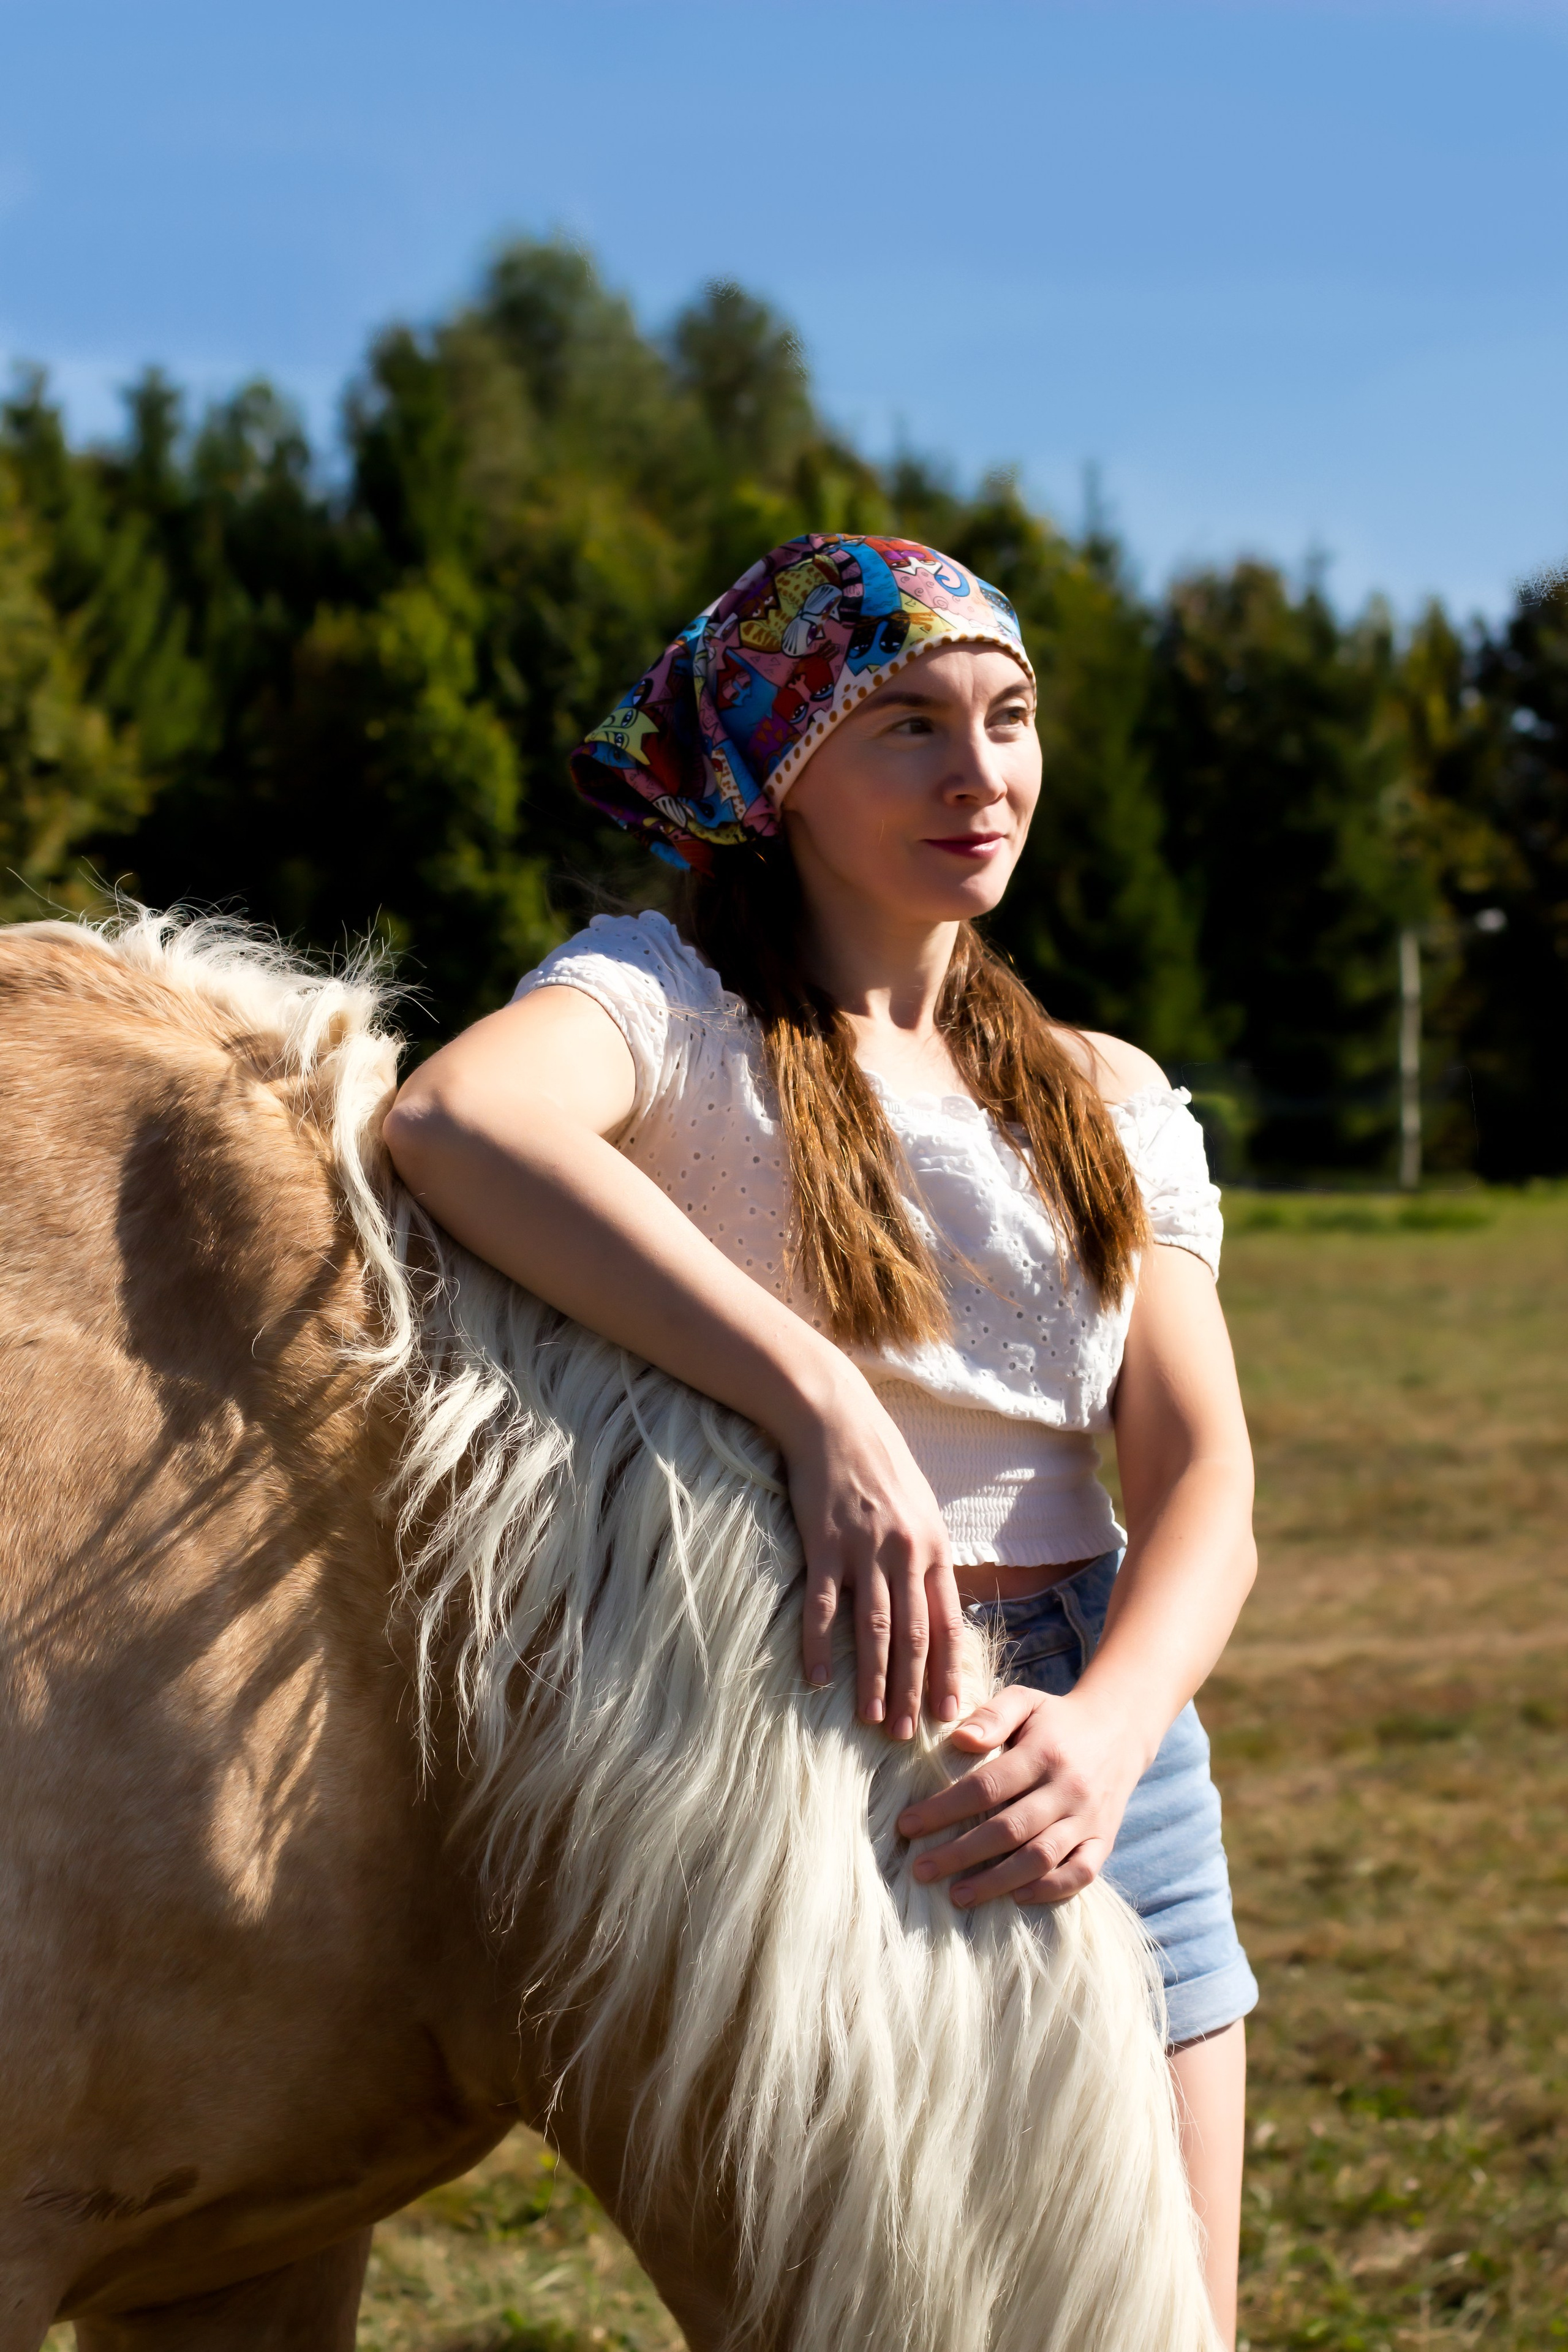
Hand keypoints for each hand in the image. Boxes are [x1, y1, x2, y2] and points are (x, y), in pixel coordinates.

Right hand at [781, 1373, 964, 1740]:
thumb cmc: (879, 1466)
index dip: (948, 1672)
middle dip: (912, 1690)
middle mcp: (905, 1554)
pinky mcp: (823, 1545)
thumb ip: (927, 1557)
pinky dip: (820, 1644)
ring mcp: (863, 1550)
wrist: (836, 1421)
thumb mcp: (920, 1509)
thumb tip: (936, 1604)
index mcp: (933, 1548)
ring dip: (873, 1679)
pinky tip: (819, 1678)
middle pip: (914, 1636)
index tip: (949, 1712)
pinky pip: (822, 1605)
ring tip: (870, 1719)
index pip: (948, 1623)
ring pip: (873, 1629)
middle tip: (908, 1734)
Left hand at [895, 1685, 1144, 1905]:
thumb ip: (991, 1716)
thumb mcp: (1025, 1702)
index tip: (906, 1826)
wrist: (1120, 1731)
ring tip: (957, 1896)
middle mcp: (1068, 1788)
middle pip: (1009, 1829)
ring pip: (1041, 1858)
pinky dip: (1050, 1890)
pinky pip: (1081, 1874)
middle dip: (960, 1853)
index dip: (943, 1809)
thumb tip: (958, 1740)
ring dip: (996, 1881)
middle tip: (920, 1870)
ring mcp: (1088, 1818)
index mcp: (1043, 1752)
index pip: (986, 1787)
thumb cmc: (1056, 1719)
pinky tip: (1015, 1897)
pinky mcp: (1104, 1840)